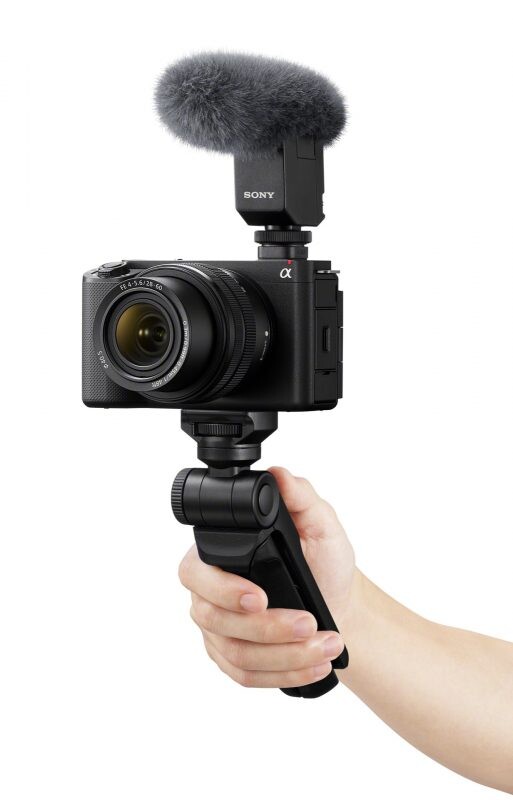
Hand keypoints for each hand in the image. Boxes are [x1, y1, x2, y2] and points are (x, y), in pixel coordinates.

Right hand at [178, 466, 355, 688]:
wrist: (342, 606)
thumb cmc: (325, 564)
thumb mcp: (321, 525)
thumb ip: (301, 497)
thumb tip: (279, 474)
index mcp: (220, 553)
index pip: (197, 572)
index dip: (224, 589)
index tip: (261, 597)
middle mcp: (209, 593)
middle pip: (213, 619)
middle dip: (265, 628)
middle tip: (307, 623)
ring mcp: (218, 630)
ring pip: (234, 653)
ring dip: (284, 654)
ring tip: (325, 646)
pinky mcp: (232, 660)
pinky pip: (245, 676)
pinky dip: (282, 674)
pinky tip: (313, 667)